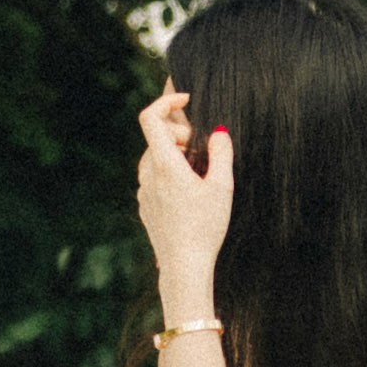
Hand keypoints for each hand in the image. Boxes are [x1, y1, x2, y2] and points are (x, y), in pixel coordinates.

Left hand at [137, 85, 233, 319]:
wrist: (184, 266)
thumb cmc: (205, 227)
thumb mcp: (222, 187)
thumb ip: (221, 153)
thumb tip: (218, 132)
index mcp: (164, 164)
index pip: (150, 117)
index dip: (166, 101)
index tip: (186, 100)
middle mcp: (148, 174)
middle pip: (156, 136)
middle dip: (179, 132)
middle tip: (202, 147)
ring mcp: (144, 190)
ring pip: (154, 157)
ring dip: (175, 153)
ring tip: (199, 171)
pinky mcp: (145, 205)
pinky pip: (154, 176)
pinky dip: (169, 171)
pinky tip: (190, 191)